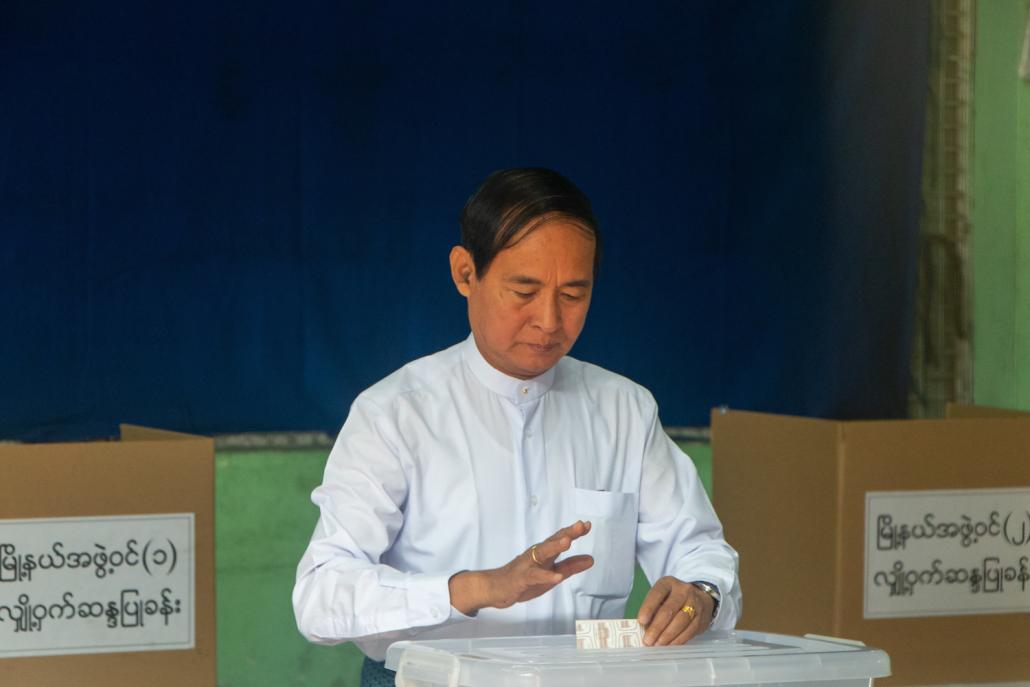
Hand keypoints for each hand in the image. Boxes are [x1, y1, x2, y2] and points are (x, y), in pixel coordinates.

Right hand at [449, 521, 593, 614]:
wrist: (495, 588)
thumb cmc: (524, 579)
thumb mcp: (552, 574)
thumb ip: (570, 567)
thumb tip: (591, 559)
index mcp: (544, 553)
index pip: (560, 539)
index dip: (574, 532)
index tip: (587, 524)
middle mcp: (536, 555)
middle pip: (553, 541)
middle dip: (567, 533)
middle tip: (581, 526)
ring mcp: (527, 565)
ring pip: (542, 554)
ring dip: (555, 547)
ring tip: (568, 542)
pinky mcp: (520, 578)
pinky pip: (533, 576)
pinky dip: (545, 576)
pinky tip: (557, 577)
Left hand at [637, 577, 712, 645]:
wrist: (701, 599)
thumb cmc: (673, 600)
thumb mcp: (662, 597)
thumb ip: (653, 610)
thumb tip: (644, 629)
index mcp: (668, 583)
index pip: (657, 594)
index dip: (648, 608)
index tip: (641, 621)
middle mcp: (683, 591)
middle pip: (669, 610)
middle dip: (657, 627)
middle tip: (648, 640)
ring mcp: (695, 604)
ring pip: (680, 621)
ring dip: (667, 636)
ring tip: (657, 645)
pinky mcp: (701, 618)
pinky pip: (689, 631)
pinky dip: (678, 640)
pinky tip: (669, 645)